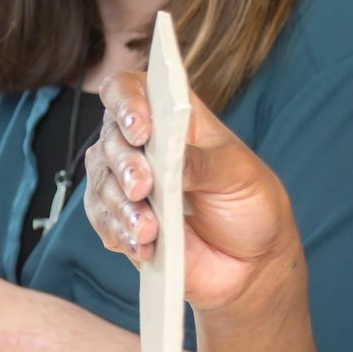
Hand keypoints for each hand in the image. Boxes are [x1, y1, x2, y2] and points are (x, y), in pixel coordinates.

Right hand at [85, 71, 299, 310]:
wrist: (252, 262)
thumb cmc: (250, 204)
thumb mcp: (238, 175)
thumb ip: (203, 163)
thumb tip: (171, 161)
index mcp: (174, 118)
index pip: (131, 89)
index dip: (127, 101)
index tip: (140, 129)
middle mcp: (145, 146)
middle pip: (110, 139)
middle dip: (124, 164)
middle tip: (143, 187)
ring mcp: (130, 185)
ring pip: (101, 183)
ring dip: (122, 206)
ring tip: (150, 229)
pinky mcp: (123, 222)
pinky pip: (104, 222)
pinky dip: (120, 233)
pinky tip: (144, 245)